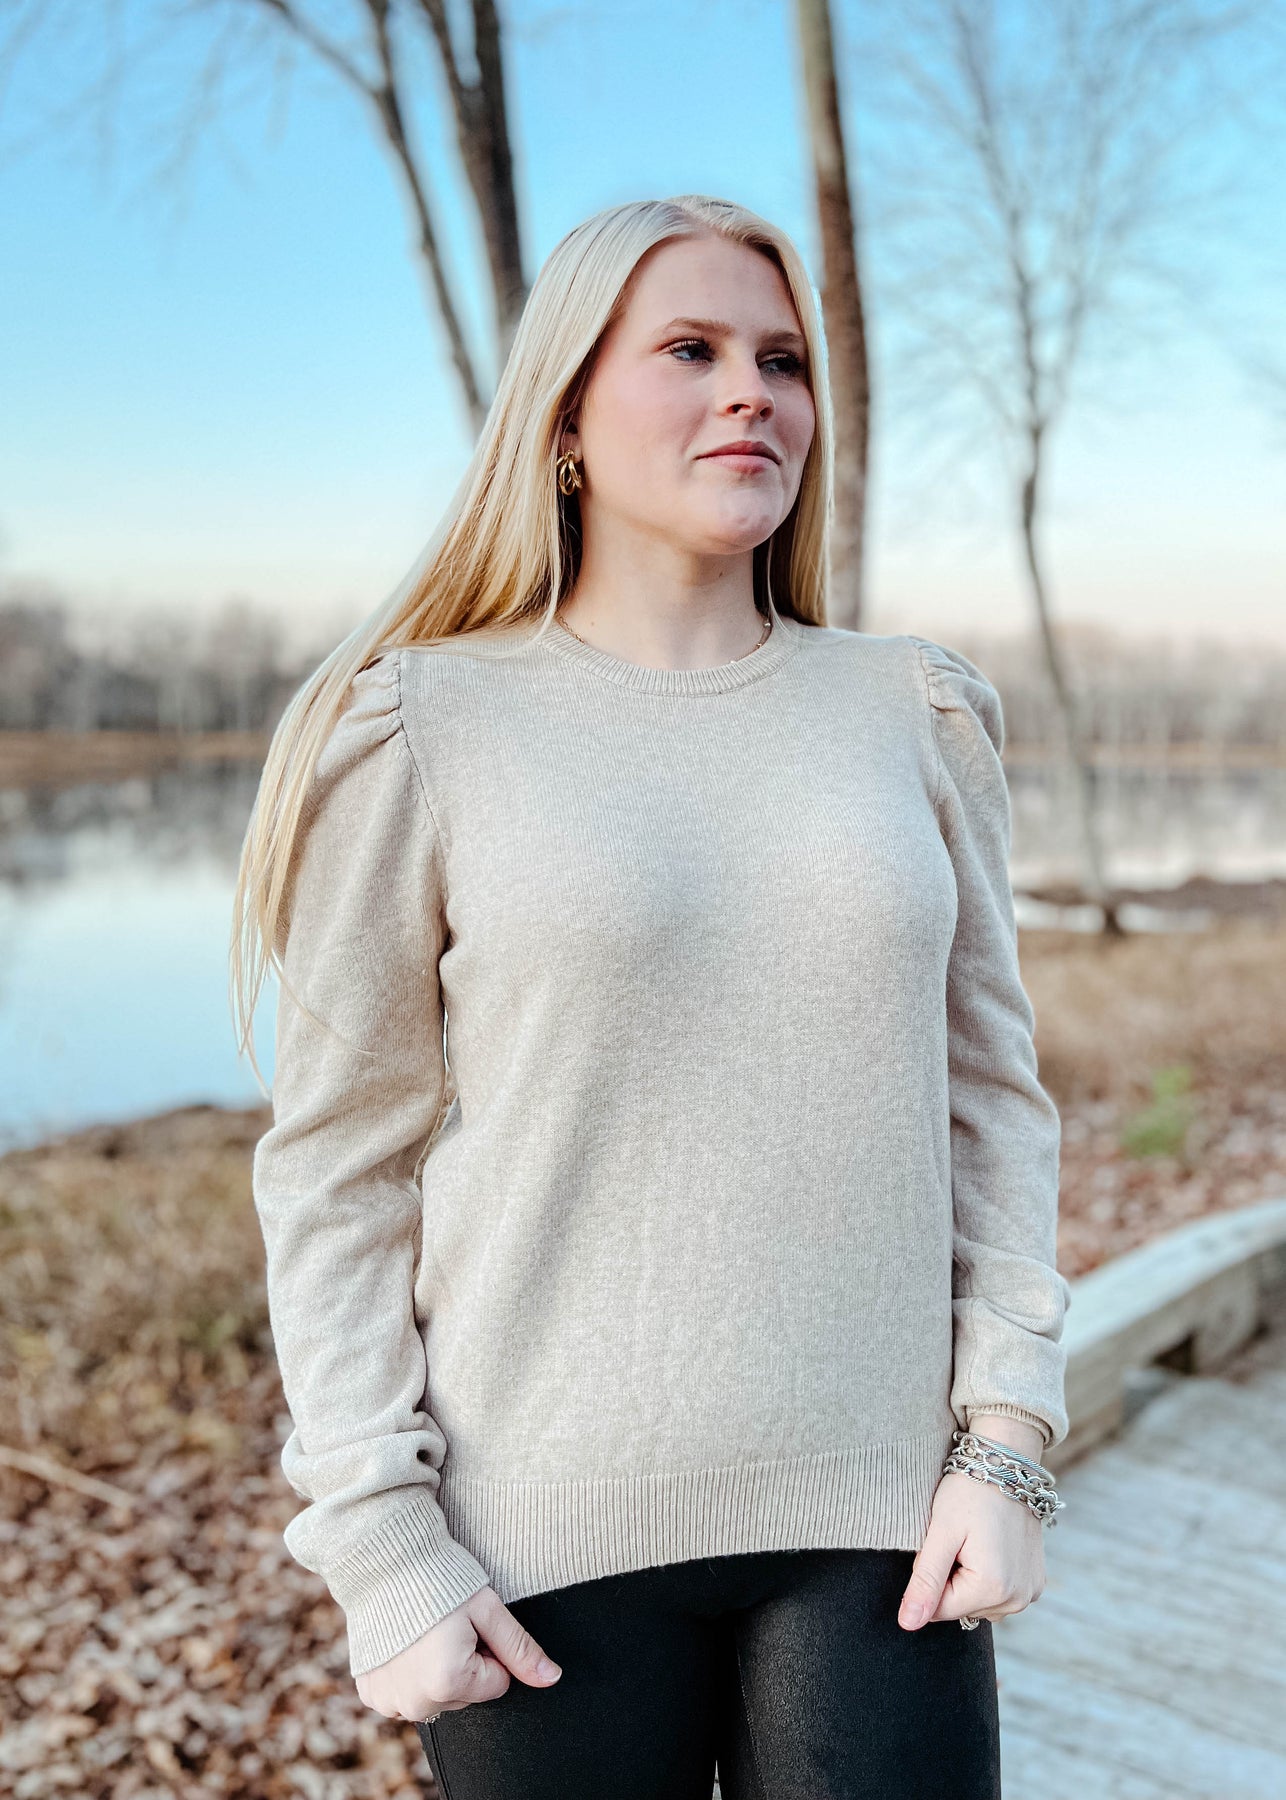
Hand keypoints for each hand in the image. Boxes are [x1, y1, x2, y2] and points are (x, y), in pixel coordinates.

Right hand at [355, 1586, 562, 1720]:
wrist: (382, 1560)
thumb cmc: (439, 1579)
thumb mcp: (487, 1609)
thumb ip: (520, 1649)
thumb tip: (552, 1678)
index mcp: (449, 1684)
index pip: (497, 1682)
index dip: (489, 1649)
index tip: (470, 1624)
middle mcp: (417, 1703)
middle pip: (466, 1693)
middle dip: (464, 1662)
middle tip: (447, 1625)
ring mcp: (389, 1700)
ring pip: (437, 1696)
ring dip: (436, 1670)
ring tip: (424, 1631)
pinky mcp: (370, 1693)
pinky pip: (404, 1694)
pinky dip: (407, 1672)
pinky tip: (403, 1642)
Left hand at [898, 1418, 1047, 1630]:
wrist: (1007, 1463)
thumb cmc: (969, 1491)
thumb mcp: (940, 1532)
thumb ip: (924, 1582)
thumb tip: (908, 1624)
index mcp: (993, 1589)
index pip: (938, 1610)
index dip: (928, 1577)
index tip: (941, 1544)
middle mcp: (1018, 1599)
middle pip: (959, 1608)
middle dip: (949, 1578)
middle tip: (958, 1539)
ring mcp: (1029, 1593)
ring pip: (976, 1602)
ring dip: (967, 1578)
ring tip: (975, 1540)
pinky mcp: (1035, 1583)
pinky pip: (997, 1594)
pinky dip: (986, 1575)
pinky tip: (989, 1545)